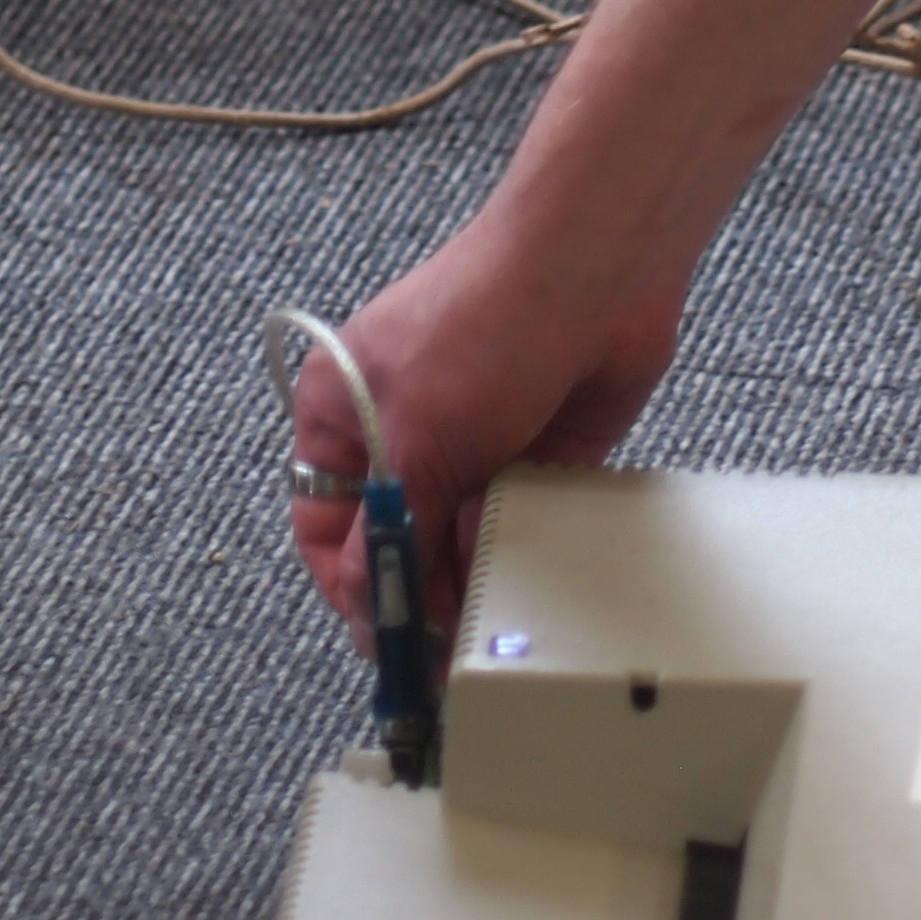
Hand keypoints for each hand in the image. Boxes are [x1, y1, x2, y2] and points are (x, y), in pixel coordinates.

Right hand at [286, 217, 686, 648]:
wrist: (595, 268)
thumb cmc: (484, 321)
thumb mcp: (413, 440)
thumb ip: (389, 533)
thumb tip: (371, 607)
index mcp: (340, 411)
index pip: (325, 524)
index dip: (349, 585)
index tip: (384, 637)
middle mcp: (404, 429)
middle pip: (399, 539)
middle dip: (419, 591)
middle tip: (444, 650)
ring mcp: (474, 439)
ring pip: (462, 537)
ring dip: (474, 571)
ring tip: (489, 606)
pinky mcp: (539, 448)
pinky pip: (522, 519)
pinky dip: (524, 544)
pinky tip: (530, 558)